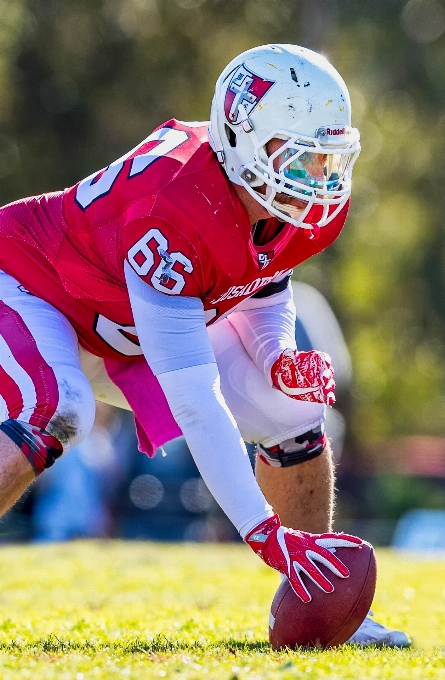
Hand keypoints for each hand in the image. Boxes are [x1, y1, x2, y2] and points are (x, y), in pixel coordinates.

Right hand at [245, 515, 362, 601]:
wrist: (267, 535)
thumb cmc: (287, 540)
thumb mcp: (303, 540)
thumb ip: (315, 548)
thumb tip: (332, 555)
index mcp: (312, 540)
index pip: (333, 539)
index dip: (347, 540)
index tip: (361, 543)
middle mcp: (306, 547)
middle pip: (324, 555)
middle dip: (335, 565)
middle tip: (346, 575)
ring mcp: (296, 556)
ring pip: (310, 568)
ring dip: (320, 579)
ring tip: (330, 589)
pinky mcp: (286, 565)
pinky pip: (294, 579)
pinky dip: (301, 589)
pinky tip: (307, 599)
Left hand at [271, 349, 334, 405]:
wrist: (283, 376)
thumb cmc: (287, 365)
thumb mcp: (287, 359)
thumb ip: (291, 356)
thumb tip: (293, 353)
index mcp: (315, 360)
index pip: (324, 359)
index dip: (326, 361)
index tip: (326, 364)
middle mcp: (320, 371)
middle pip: (328, 372)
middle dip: (327, 376)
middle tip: (323, 379)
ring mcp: (321, 383)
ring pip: (329, 384)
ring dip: (329, 387)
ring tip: (324, 391)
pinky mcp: (319, 393)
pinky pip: (327, 396)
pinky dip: (329, 398)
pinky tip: (329, 400)